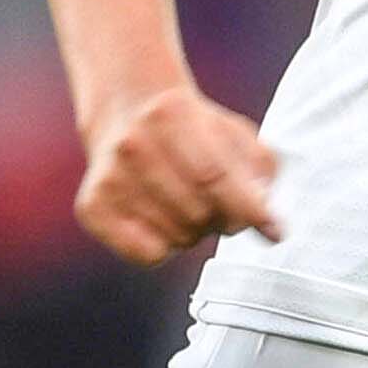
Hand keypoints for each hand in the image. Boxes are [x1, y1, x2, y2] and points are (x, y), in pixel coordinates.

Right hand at [74, 83, 279, 264]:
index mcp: (172, 114)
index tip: (276, 232)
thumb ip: (260, 171)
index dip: (250, 210)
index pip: (216, 177)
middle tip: (217, 205)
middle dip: (222, 218)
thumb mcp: (233, 133)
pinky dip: (164, 247)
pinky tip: (161, 220)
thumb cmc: (193, 131)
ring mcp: (110, 177)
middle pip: (199, 212)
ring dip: (194, 232)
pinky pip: (147, 254)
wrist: (127, 114)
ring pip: (177, 237)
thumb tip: (273, 226)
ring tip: (186, 206)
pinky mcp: (92, 206)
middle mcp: (133, 144)